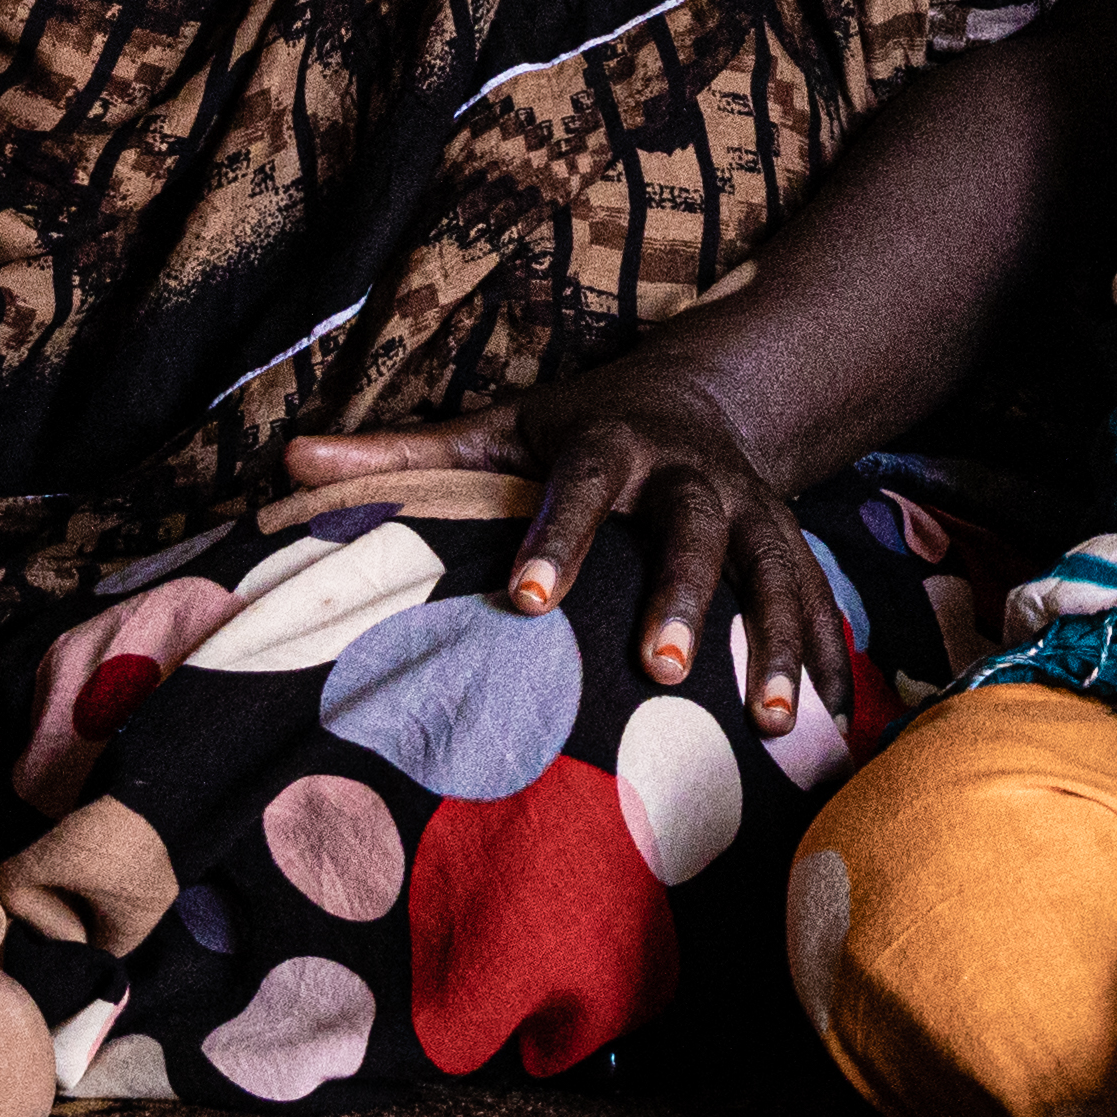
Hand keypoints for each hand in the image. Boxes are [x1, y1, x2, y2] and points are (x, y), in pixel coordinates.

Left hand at [283, 359, 844, 732]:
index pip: (582, 482)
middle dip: (683, 596)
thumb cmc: (580, 431)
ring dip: (775, 639)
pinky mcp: (790, 540)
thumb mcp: (500, 430)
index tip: (525, 600)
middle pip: (693, 526)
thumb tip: (289, 465)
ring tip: (771, 719)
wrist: (708, 394)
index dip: (557, 538)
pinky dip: (827, 655)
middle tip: (662, 667)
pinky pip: (817, 598)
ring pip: (770, 566)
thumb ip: (403, 456)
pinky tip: (827, 722)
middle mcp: (690, 470)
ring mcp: (751, 505)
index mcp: (612, 440)